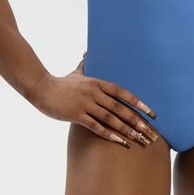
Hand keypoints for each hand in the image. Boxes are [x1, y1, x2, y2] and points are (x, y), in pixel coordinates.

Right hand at [30, 51, 159, 148]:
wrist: (42, 88)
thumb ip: (85, 64)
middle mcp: (95, 92)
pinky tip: (120, 142)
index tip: (152, 113)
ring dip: (127, 130)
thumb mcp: (76, 71)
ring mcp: (86, 103)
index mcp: (98, 82)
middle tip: (151, 133)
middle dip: (137, 121)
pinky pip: (96, 126)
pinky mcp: (76, 114)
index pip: (123, 93)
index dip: (138, 103)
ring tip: (140, 140)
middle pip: (120, 108)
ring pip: (111, 118)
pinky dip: (110, 134)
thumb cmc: (61, 82)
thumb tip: (88, 52)